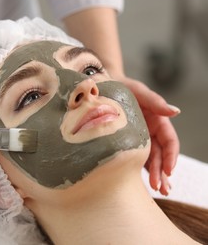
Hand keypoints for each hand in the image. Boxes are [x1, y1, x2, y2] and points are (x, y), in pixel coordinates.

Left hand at [119, 77, 179, 195]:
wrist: (101, 87)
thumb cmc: (121, 87)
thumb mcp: (138, 91)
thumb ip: (155, 101)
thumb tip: (176, 111)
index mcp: (158, 121)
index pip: (169, 141)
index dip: (171, 156)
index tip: (170, 169)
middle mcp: (151, 132)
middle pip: (160, 155)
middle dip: (162, 171)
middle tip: (160, 187)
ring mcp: (139, 139)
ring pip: (150, 160)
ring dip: (155, 174)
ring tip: (157, 189)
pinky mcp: (127, 143)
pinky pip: (135, 158)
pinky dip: (141, 170)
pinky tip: (143, 182)